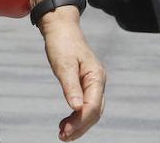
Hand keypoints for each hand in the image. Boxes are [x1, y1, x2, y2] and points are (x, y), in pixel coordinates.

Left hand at [40, 14, 104, 140]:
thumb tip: (76, 108)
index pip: (93, 106)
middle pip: (95, 112)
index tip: (65, 132)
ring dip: (79, 124)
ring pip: (91, 111)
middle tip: (62, 137)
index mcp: (96, 76)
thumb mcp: (63, 64)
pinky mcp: (87, 83)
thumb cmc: (61, 43)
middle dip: (80, 127)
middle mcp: (99, 81)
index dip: (80, 121)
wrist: (60, 27)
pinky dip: (77, 116)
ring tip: (63, 134)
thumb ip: (70, 86)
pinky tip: (66, 122)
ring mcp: (94, 83)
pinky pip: (86, 104)